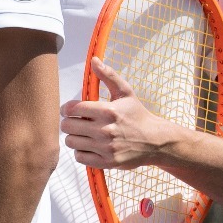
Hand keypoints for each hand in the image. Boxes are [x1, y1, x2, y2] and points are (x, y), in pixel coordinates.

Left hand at [61, 58, 185, 168]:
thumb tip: (94, 60)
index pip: (72, 108)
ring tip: (83, 134)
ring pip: (71, 142)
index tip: (70, 110)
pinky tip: (89, 146)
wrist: (156, 141)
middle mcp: (106, 130)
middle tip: (76, 122)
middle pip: (67, 126)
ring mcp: (106, 147)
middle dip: (69, 122)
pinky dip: (81, 152)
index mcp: (108, 111)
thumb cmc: (137, 114)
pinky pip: (79, 157)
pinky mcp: (107, 162)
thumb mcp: (125, 92)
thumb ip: (108, 76)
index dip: (66, 109)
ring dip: (74, 137)